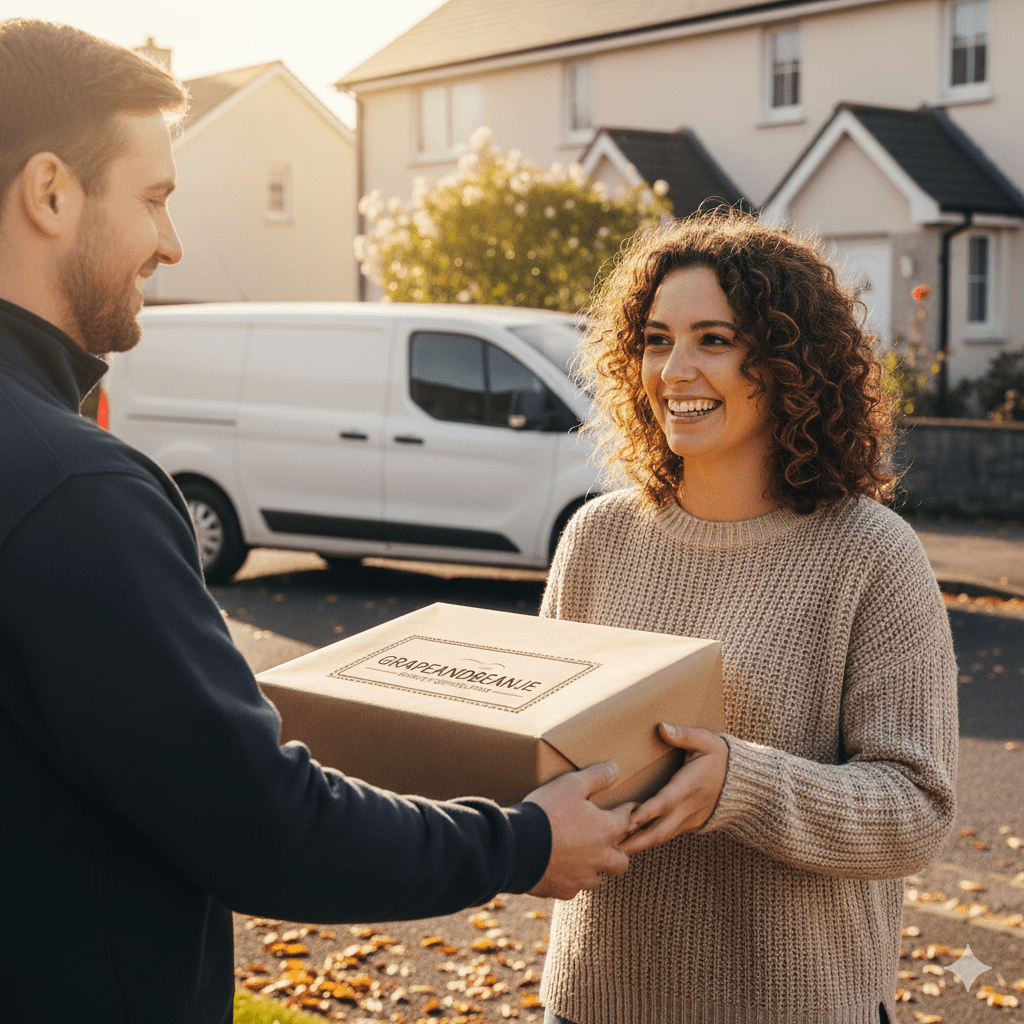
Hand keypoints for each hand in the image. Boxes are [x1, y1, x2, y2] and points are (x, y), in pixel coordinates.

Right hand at [524, 761, 633, 899]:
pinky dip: (569, 879)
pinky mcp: (562, 891)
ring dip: (593, 867)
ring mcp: (581, 878)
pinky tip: (558, 869)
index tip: (629, 808)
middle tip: (609, 842)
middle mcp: (600, 858)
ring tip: (582, 857)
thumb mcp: (572, 784)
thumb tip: (615, 769)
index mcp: (606, 831)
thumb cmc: (547, 812)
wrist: (517, 847)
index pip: (628, 820)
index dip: (629, 811)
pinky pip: (572, 888)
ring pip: (597, 877)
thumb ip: (596, 776)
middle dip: (619, 851)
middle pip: (622, 861)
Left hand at [619, 724, 727, 854]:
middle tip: (614, 845)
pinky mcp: (688, 825)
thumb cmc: (720, 758)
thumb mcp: (706, 741)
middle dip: (638, 839)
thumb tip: (662, 726)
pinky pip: (667, 835)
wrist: (745, 785)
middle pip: (661, 829)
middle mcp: (689, 807)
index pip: (667, 801)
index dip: (649, 811)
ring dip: (640, 844)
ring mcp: (689, 819)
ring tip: (616, 851)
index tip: (630, 818)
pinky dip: (650, 841)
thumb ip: (684, 734)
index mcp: (691, 785)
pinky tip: (631, 844)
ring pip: (662, 836)